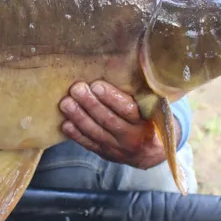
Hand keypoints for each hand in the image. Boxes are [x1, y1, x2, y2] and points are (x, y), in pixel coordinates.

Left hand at [58, 80, 178, 169]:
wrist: (152, 154)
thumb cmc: (152, 122)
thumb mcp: (155, 109)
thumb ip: (140, 95)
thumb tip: (121, 66)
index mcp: (146, 123)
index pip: (128, 110)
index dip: (111, 98)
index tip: (96, 85)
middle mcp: (131, 138)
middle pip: (108, 120)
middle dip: (90, 104)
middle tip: (77, 89)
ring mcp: (117, 148)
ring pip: (95, 132)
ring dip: (79, 117)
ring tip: (66, 103)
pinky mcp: (105, 153)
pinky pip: (89, 144)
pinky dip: (76, 134)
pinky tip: (65, 123)